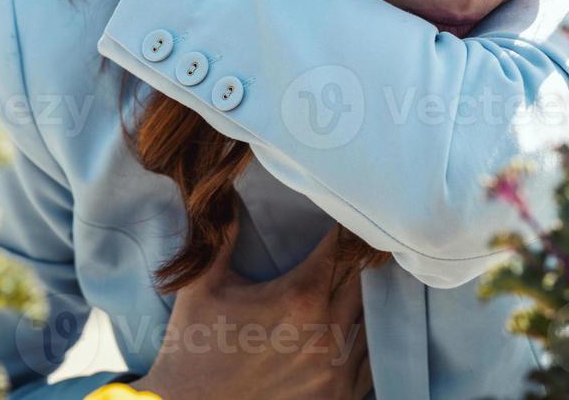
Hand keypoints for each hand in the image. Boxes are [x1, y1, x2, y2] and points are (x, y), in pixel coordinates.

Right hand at [132, 214, 371, 398]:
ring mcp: (338, 370)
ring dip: (366, 301)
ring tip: (353, 284)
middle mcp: (329, 333)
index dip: (349, 226)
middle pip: (367, 279)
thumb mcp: (204, 284)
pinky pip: (371, 361)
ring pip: (375, 320)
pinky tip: (351, 327)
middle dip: (360, 259)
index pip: (345, 246)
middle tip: (353, 242)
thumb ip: (223, 234)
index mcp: (300, 297)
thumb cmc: (193, 346)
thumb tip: (225, 189)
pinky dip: (365, 342)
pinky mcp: (339, 398)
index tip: (347, 210)